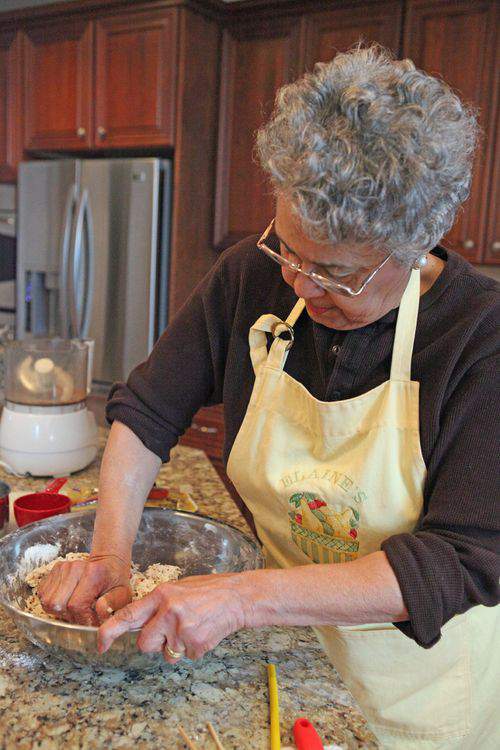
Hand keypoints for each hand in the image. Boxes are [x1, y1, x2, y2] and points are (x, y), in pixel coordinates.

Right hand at [38, 554, 131, 625]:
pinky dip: (53, 604)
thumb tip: (101, 621)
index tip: (89, 623)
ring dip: (60, 611)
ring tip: (74, 609)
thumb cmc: (114, 581)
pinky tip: (66, 601)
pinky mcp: (53, 570)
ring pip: (48, 602)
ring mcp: (62, 567)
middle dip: (69, 617)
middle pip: (58, 605)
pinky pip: (43, 595)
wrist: (108, 564)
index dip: (81, 620)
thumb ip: (112, 608)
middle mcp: (74, 567)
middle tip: (81, 616)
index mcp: (93, 573)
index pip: (76, 605)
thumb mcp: (122, 595)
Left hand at [98, 573, 247, 661]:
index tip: (100, 644)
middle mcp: (168, 612)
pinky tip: (203, 632)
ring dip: (176, 647)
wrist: (236, 597)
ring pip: (166, 654)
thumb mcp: (177, 589)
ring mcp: (182, 630)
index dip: (109, 631)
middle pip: (144, 644)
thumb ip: (157, 605)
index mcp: (161, 595)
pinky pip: (185, 657)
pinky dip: (193, 649)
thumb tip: (138, 622)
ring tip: (192, 627)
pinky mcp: (195, 645)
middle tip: (170, 631)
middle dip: (154, 643)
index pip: (128, 616)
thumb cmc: (207, 591)